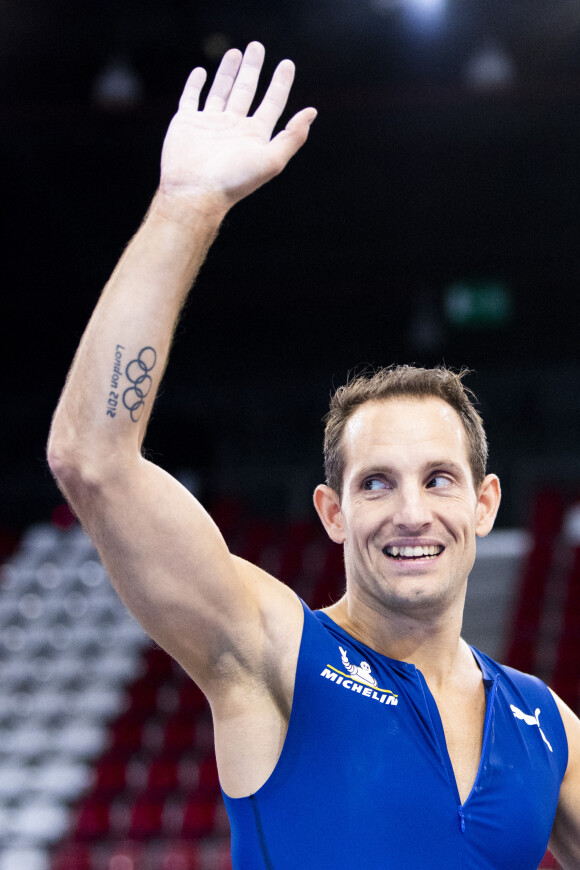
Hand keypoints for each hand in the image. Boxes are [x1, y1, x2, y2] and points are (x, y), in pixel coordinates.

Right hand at [159, 42, 316, 216]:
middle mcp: (233, 128)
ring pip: (221, 91)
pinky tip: (201, 72)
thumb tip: (312, 112)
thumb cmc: (234, 180)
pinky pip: (191, 99)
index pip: (272, 103)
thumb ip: (292, 137)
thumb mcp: (272, 160)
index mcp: (254, 136)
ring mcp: (210, 125)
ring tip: (235, 52)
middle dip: (252, 69)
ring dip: (228, 73)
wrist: (196, 193)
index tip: (287, 64)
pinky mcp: (187, 124)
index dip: (280, 83)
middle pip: (246, 91)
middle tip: (257, 47)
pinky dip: (195, 85)